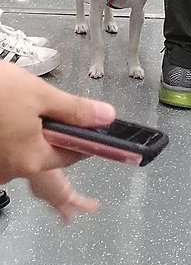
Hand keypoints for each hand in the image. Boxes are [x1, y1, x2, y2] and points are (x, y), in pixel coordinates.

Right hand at [0, 63, 115, 219]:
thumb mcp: (41, 94)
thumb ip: (76, 111)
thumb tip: (107, 118)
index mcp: (32, 159)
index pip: (71, 156)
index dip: (83, 138)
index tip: (88, 124)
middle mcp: (11, 170)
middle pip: (44, 153)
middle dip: (50, 131)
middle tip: (43, 105)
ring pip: (22, 149)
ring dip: (28, 130)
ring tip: (18, 104)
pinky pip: (5, 147)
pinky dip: (9, 132)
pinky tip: (5, 111)